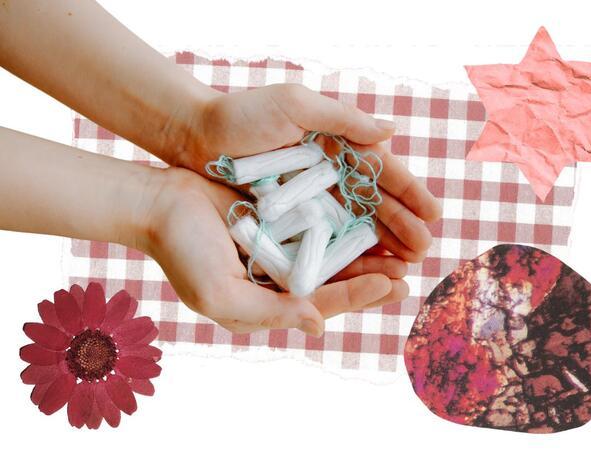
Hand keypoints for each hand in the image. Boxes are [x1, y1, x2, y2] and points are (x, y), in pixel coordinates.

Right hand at [136, 168, 409, 335]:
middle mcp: (276, 279)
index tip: (390, 285)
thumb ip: (270, 313)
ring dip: (364, 254)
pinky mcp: (278, 220)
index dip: (356, 297)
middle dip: (370, 280)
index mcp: (264, 303)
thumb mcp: (221, 296)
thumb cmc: (184, 253)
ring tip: (401, 250)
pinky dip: (342, 225)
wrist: (159, 204)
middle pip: (333, 283)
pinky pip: (317, 225)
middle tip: (408, 273)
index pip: (320, 304)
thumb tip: (318, 326)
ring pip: (331, 255)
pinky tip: (368, 218)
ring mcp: (279, 248)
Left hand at [178, 84, 442, 262]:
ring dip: (381, 244)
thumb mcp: (296, 105)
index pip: (380, 171)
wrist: (195, 136)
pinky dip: (345, 251)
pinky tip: (365, 267)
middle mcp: (328, 173)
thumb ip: (343, 118)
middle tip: (425, 250)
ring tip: (406, 264)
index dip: (408, 193)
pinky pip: (322, 237)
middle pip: (372, 203)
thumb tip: (392, 132)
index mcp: (336, 144)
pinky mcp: (287, 218)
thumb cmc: (244, 115)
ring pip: (352, 224)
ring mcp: (308, 198)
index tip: (433, 213)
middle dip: (401, 226)